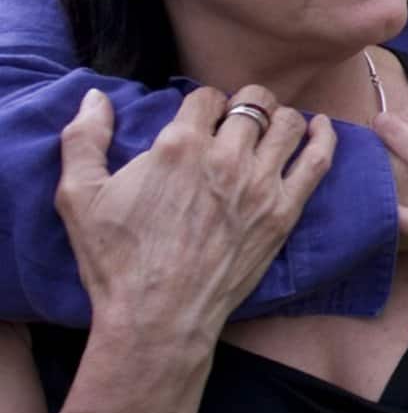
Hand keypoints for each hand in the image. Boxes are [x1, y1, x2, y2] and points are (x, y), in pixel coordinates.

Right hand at [55, 86, 332, 341]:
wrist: (158, 316)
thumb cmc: (116, 260)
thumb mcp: (79, 195)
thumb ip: (83, 138)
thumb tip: (95, 97)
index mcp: (179, 146)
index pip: (206, 97)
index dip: (204, 104)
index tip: (202, 119)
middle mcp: (225, 158)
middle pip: (252, 104)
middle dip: (245, 103)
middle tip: (239, 118)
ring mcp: (260, 185)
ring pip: (287, 124)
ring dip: (279, 117)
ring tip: (271, 126)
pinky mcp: (284, 212)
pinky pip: (317, 161)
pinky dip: (323, 137)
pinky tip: (320, 127)